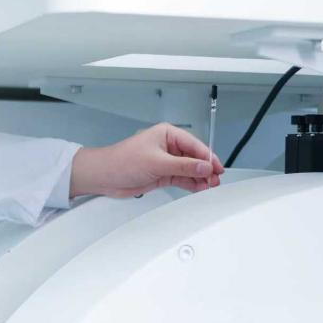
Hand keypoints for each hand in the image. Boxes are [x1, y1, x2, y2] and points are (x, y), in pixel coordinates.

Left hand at [70, 123, 223, 198]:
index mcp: (167, 134)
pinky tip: (198, 188)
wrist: (104, 176)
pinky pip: (181, 178)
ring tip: (209, 187)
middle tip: (215, 180)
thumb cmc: (121, 161)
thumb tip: (204, 167)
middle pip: (194, 157)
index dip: (207, 157)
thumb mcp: (156, 162)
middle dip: (205, 169)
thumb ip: (183, 166)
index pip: (194, 144)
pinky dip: (190, 183)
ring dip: (199, 178)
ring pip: (189, 169)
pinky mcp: (162, 174)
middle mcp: (168, 146)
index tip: (217, 168)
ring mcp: (165, 161)